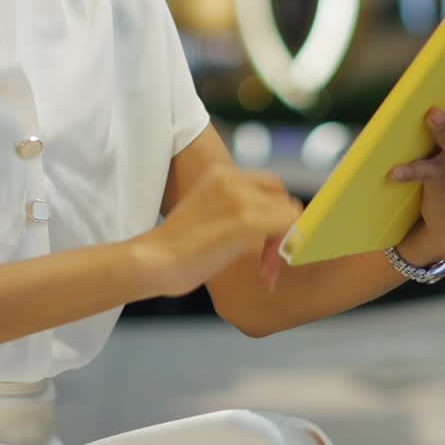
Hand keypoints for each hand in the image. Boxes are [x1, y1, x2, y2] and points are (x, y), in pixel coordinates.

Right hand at [143, 163, 303, 297]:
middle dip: (283, 227)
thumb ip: (233, 210)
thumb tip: (269, 226)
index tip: (265, 243)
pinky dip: (285, 249)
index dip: (274, 213)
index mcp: (220, 174)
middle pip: (282, 197)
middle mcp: (232, 178)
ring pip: (290, 213)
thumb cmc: (176, 248)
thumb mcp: (206, 214)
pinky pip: (289, 228)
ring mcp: (240, 198)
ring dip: (283, 242)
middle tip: (267, 259)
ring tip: (264, 269)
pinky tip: (267, 270)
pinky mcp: (247, 221)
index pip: (270, 186)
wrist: (154, 261)